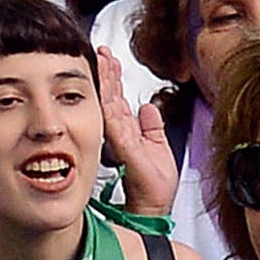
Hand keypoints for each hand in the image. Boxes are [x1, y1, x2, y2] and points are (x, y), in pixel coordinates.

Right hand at [99, 55, 178, 213]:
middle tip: (100, 50)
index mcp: (129, 133)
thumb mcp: (159, 149)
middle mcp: (120, 134)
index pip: (118, 99)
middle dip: (105, 71)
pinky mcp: (122, 145)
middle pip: (109, 96)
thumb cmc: (153, 190)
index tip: (109, 58)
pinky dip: (107, 98)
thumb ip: (152, 127)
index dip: (113, 78)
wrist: (153, 210)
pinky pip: (112, 117)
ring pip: (107, 102)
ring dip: (104, 79)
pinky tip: (104, 83)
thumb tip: (149, 108)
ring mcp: (118, 139)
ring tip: (100, 58)